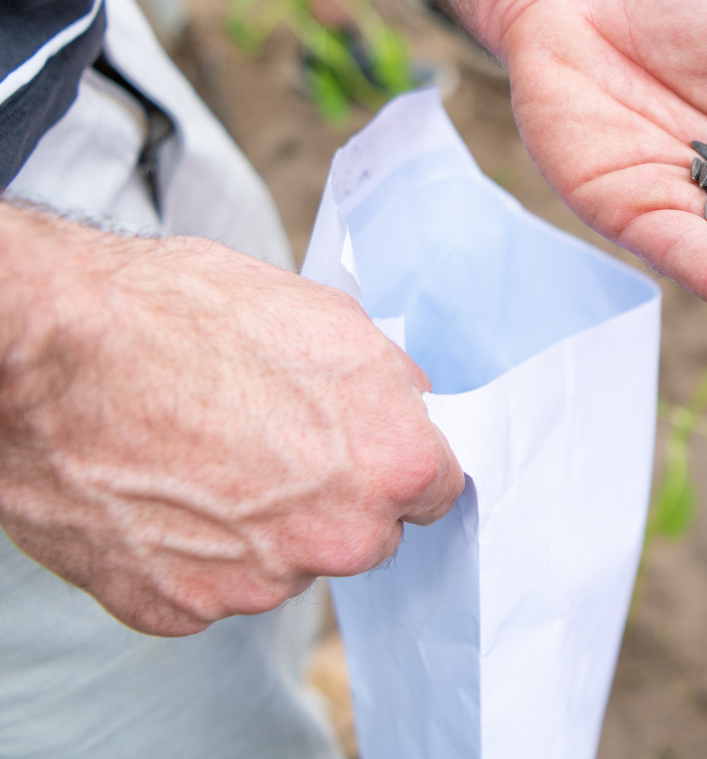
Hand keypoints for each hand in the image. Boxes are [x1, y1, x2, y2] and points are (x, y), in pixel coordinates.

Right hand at [0, 210, 462, 636]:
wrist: (50, 351)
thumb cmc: (181, 318)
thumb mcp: (325, 317)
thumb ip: (387, 380)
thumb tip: (409, 404)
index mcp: (392, 466)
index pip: (437, 489)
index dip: (401, 459)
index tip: (370, 446)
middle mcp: (335, 539)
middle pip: (363, 535)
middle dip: (333, 498)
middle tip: (271, 442)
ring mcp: (255, 583)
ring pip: (283, 563)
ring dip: (259, 526)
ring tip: (197, 455)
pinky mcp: (177, 607)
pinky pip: (208, 585)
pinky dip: (189, 550)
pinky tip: (159, 490)